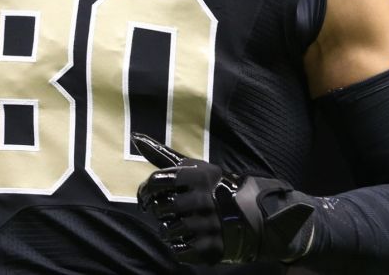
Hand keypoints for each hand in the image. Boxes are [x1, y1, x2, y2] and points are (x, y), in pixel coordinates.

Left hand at [132, 132, 315, 264]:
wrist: (253, 214)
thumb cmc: (214, 186)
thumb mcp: (193, 167)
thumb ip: (163, 155)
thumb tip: (135, 137)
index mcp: (197, 177)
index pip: (156, 182)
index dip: (148, 189)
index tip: (150, 194)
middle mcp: (203, 200)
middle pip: (160, 208)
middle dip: (160, 210)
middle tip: (169, 210)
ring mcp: (208, 225)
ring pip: (167, 231)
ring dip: (168, 230)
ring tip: (179, 224)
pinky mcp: (211, 248)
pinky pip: (179, 251)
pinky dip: (178, 246)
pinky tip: (188, 238)